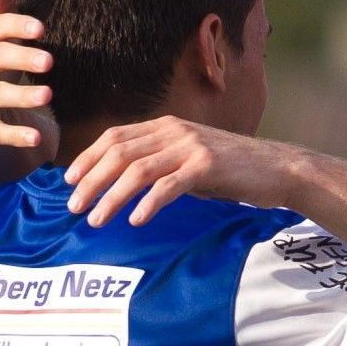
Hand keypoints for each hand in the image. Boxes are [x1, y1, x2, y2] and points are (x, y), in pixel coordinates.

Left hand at [64, 117, 278, 226]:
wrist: (277, 168)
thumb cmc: (232, 170)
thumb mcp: (190, 159)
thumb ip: (161, 164)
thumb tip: (126, 185)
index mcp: (165, 126)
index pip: (114, 137)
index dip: (87, 158)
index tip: (68, 181)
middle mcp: (174, 131)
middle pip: (119, 153)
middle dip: (91, 180)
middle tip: (73, 206)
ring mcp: (191, 146)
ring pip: (138, 170)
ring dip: (112, 196)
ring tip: (96, 219)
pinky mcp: (207, 166)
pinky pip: (169, 185)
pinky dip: (149, 203)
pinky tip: (136, 219)